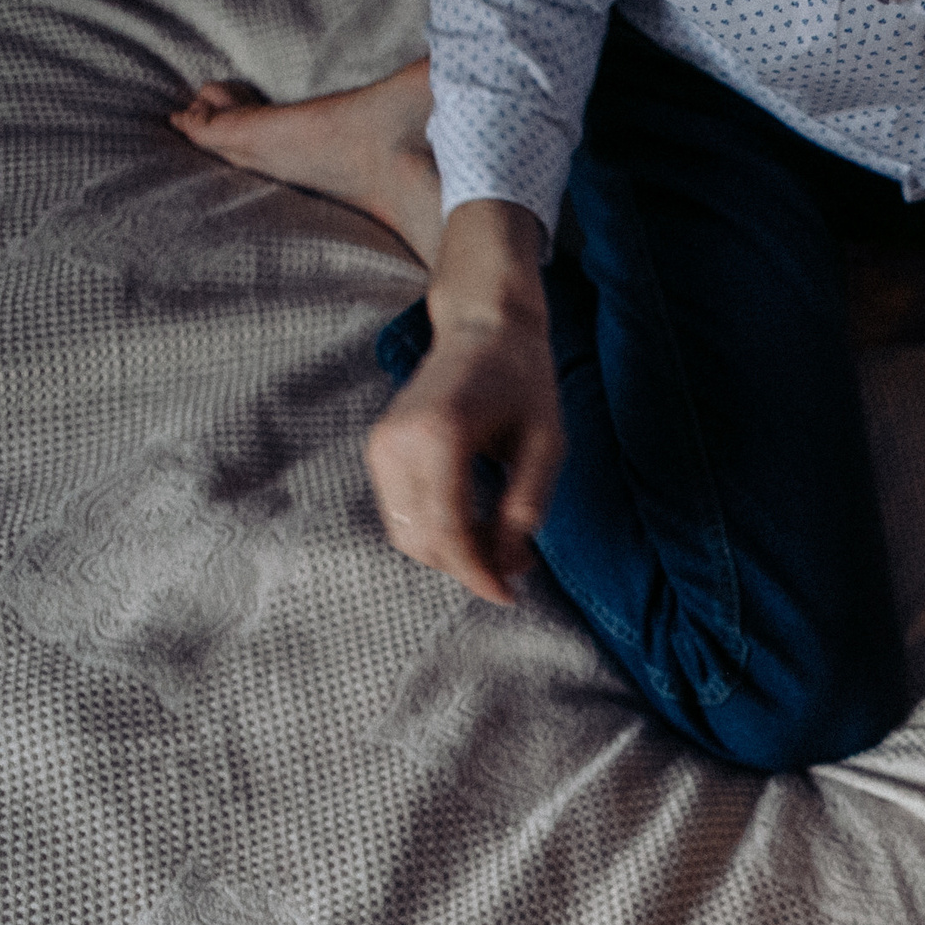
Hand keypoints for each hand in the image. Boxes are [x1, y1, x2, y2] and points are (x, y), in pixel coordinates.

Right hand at [363, 199, 561, 604]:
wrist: (483, 328)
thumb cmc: (523, 381)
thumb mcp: (546, 445)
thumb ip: (526, 507)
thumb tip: (506, 565)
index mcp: (440, 435)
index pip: (449, 529)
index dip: (478, 573)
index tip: (510, 596)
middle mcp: (397, 442)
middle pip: (422, 540)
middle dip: (468, 567)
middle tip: (517, 566)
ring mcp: (381, 446)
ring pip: (405, 534)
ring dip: (451, 554)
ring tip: (501, 542)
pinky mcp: (378, 451)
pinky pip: (400, 514)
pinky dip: (435, 532)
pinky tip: (475, 524)